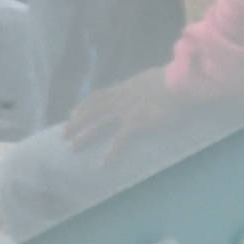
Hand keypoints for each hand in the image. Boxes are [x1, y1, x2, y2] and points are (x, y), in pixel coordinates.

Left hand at [60, 72, 186, 163]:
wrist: (180, 81)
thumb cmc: (174, 80)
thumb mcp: (153, 78)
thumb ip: (144, 85)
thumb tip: (146, 86)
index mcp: (125, 88)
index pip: (99, 96)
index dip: (84, 105)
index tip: (72, 113)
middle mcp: (121, 98)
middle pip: (92, 111)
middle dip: (76, 123)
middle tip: (63, 134)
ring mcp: (127, 111)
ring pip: (99, 124)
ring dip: (84, 136)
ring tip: (72, 148)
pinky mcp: (137, 123)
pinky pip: (119, 141)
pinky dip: (110, 154)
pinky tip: (102, 165)